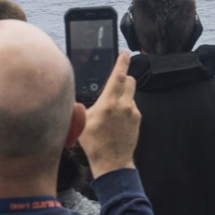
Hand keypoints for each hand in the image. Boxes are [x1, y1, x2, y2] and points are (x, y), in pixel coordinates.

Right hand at [78, 50, 140, 178]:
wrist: (112, 161)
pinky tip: (116, 120)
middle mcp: (124, 104)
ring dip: (123, 96)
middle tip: (114, 84)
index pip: (118, 75)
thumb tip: (77, 99)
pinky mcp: (138, 119)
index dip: (121, 62)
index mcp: (109, 102)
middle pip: (129, 81)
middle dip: (123, 78)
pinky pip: (132, 106)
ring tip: (111, 111)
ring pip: (130, 94)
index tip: (124, 52)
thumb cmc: (94, 143)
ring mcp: (133, 111)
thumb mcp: (82, 122)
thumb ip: (83, 106)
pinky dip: (125, 108)